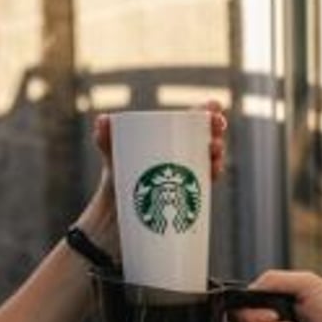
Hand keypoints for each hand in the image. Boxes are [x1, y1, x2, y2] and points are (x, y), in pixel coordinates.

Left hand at [91, 99, 228, 182]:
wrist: (116, 214)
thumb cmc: (117, 177)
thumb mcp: (111, 155)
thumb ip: (105, 138)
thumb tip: (103, 120)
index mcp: (170, 137)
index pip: (194, 119)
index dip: (208, 112)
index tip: (215, 107)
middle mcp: (183, 152)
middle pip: (207, 136)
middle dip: (216, 130)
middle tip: (215, 129)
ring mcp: (188, 173)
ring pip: (211, 158)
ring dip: (218, 153)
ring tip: (214, 152)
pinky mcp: (188, 194)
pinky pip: (206, 182)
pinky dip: (213, 174)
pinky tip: (214, 171)